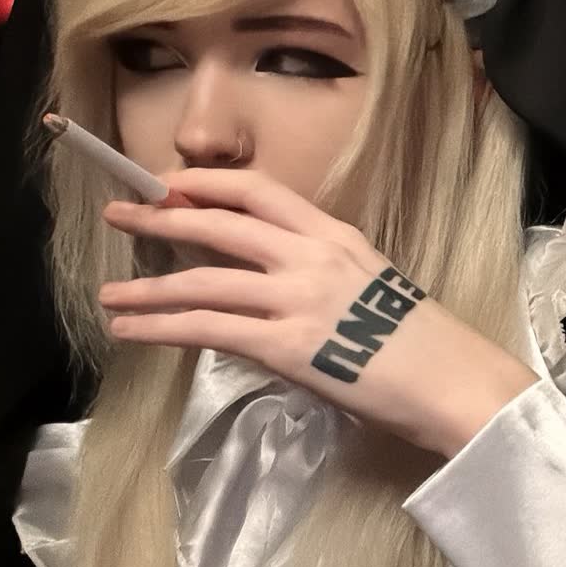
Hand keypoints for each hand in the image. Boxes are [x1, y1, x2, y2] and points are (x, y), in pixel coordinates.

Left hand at [97, 168, 537, 458]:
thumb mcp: (374, 289)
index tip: (170, 185)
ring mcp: (298, 299)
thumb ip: (324, 278)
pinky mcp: (288, 346)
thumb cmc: (427, 346)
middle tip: (121, 214)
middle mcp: (312, 256)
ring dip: (147, 288)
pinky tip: (131, 331)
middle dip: (161, 217)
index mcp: (338, 236)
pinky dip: (161, 328)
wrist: (456, 382)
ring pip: (203, 281)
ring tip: (108, 295)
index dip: (207, 184)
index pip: (260, 191)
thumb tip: (274, 291)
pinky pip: (209, 330)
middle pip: (220, 224)